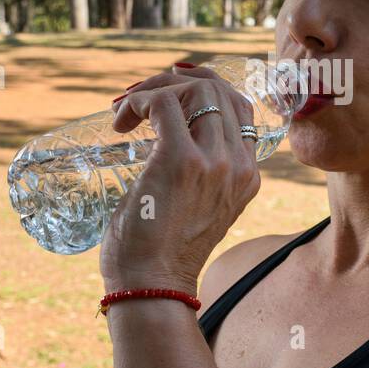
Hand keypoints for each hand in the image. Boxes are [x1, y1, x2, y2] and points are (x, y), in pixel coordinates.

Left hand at [98, 64, 260, 295]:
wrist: (152, 286)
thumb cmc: (163, 253)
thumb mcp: (198, 209)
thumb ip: (199, 177)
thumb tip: (167, 141)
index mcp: (246, 175)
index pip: (239, 106)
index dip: (203, 87)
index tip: (170, 91)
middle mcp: (237, 164)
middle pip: (218, 90)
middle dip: (175, 82)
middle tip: (139, 99)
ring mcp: (212, 161)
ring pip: (194, 90)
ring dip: (154, 89)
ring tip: (126, 110)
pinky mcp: (180, 160)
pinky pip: (163, 104)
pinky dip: (138, 102)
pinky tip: (121, 121)